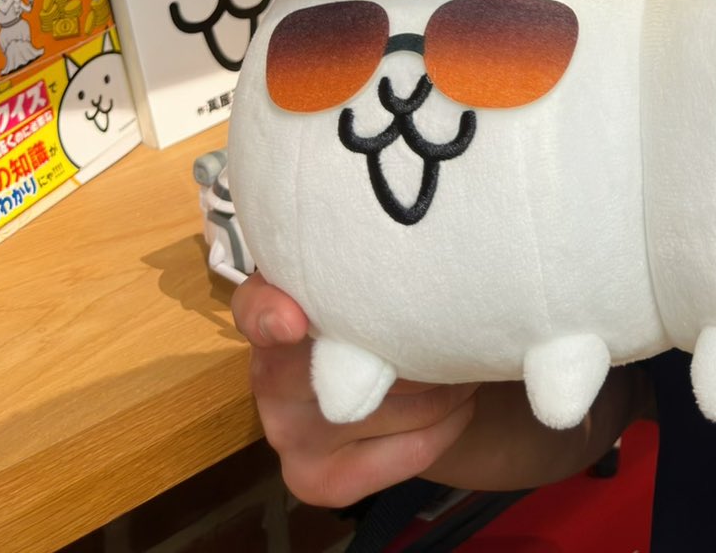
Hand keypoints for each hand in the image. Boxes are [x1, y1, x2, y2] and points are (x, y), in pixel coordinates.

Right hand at [232, 271, 478, 508]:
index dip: (270, 312)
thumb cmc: (380, 309)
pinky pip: (408, 449)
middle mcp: (268, 376)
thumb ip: (368, 260)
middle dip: (418, 339)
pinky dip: (450, 422)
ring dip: (449, 376)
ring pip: (398, 402)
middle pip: (354, 357)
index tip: (293, 321)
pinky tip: (459, 402)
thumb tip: (421, 234)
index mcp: (273, 308)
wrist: (394, 385)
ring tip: (460, 354)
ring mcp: (288, 435)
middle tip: (454, 323)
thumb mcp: (368, 275)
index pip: (255, 307)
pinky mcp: (319, 481)